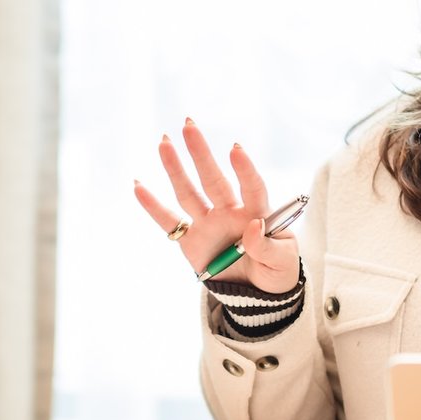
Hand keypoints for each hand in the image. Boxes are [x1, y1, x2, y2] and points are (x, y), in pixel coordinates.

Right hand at [132, 119, 299, 292]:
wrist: (257, 294)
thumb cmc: (276, 272)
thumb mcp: (282, 264)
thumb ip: (268, 247)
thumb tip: (253, 227)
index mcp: (258, 213)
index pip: (252, 187)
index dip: (245, 170)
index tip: (235, 149)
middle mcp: (230, 212)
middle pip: (214, 179)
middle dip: (202, 154)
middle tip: (189, 125)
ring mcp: (209, 224)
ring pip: (189, 192)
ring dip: (175, 168)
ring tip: (164, 142)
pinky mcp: (191, 240)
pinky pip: (169, 222)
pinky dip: (153, 206)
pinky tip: (138, 186)